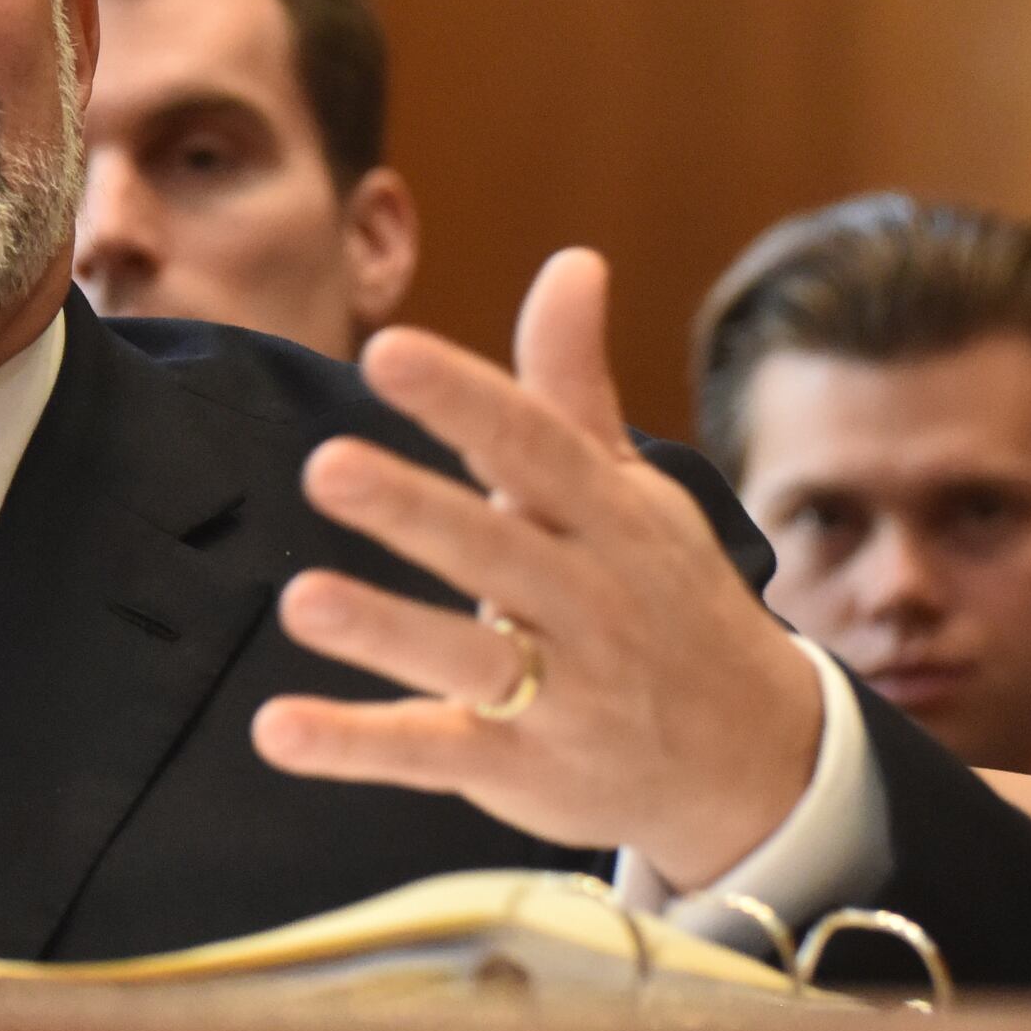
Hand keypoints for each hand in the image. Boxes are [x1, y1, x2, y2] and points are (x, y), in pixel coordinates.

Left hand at [249, 248, 825, 882]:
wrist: (755, 758)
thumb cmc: (664, 595)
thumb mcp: (631, 492)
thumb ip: (570, 386)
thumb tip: (571, 260)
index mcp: (611, 521)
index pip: (535, 449)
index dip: (464, 399)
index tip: (389, 350)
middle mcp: (589, 604)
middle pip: (496, 553)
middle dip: (415, 511)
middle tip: (325, 467)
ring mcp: (560, 695)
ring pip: (468, 660)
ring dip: (385, 632)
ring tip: (300, 601)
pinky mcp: (519, 770)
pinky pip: (433, 754)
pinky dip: (355, 747)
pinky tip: (276, 729)